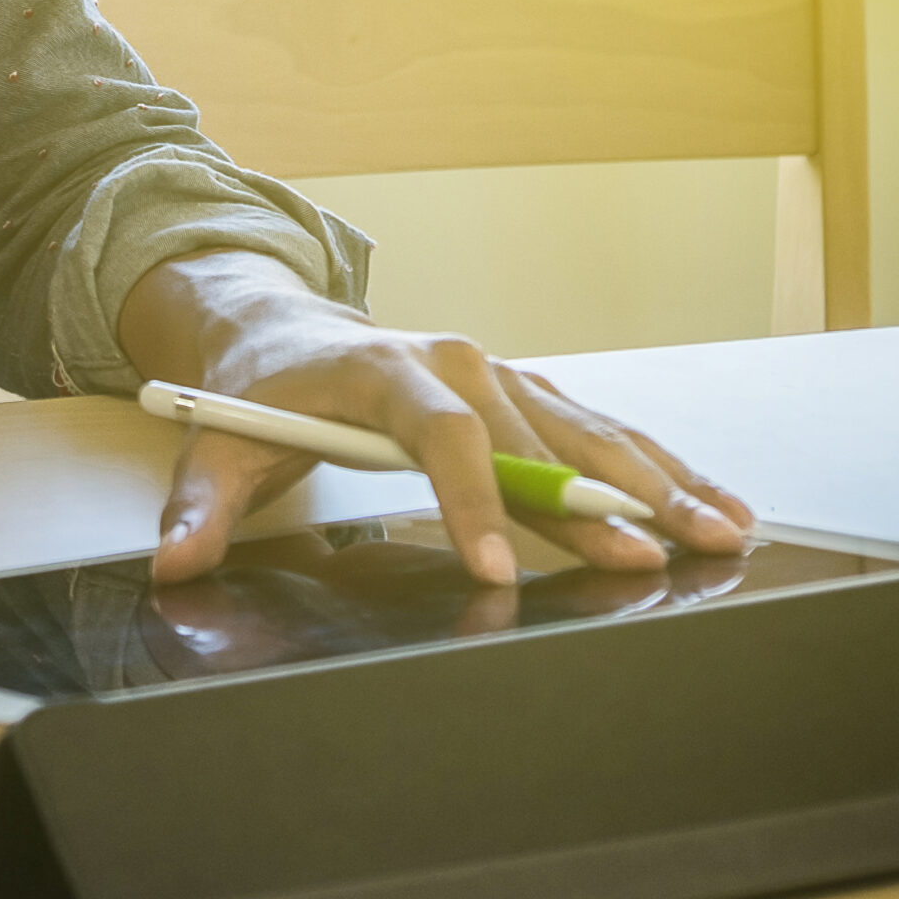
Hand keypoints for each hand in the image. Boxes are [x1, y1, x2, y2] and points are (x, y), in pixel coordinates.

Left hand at [117, 251, 753, 586]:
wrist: (280, 328)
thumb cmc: (258, 393)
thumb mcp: (214, 447)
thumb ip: (197, 507)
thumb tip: (175, 561)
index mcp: (387, 370)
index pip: (441, 436)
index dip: (472, 501)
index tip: (497, 570)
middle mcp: (459, 362)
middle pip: (536, 439)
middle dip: (597, 502)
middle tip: (653, 559)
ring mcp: (501, 374)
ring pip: (588, 431)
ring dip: (656, 482)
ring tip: (723, 530)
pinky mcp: (525, 393)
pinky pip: (599, 431)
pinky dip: (657, 467)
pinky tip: (713, 503)